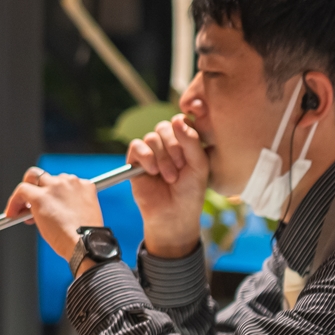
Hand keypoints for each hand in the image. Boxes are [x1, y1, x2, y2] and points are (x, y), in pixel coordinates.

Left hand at [4, 167, 104, 267]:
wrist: (85, 244)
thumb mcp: (82, 216)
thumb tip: (50, 212)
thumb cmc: (85, 238)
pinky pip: (22, 190)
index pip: (64, 182)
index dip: (53, 193)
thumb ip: (68, 206)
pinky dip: (14, 200)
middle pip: (48, 177)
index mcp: (84, 186)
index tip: (49, 204)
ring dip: (28, 193)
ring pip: (33, 177)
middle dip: (39, 187)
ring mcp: (55, 187)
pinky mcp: (40, 196)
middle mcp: (70, 182)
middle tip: (31, 203)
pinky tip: (11, 213)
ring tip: (22, 212)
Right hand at [127, 114, 209, 259]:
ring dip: (162, 158)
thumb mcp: (199, 165)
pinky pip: (136, 146)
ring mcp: (150, 152)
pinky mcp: (135, 161)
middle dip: (173, 147)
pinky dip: (146, 157)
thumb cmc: (190, 192)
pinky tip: (153, 171)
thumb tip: (178, 119)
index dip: (184, 135)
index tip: (190, 157)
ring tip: (169, 177)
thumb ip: (192, 141)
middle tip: (181, 168)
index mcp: (184, 142)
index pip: (180, 122)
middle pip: (164, 127)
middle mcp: (166, 144)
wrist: (174, 215)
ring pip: (151, 138)